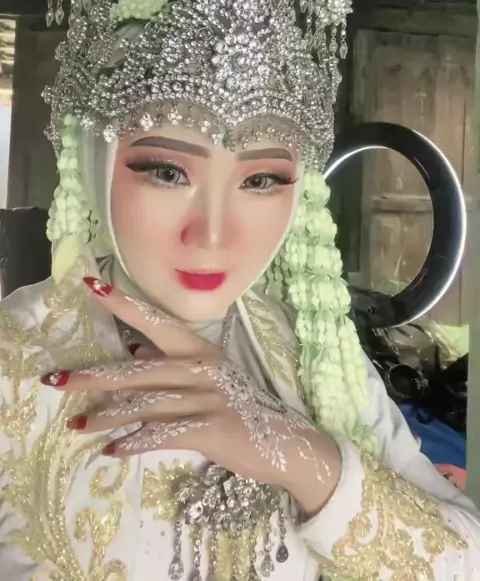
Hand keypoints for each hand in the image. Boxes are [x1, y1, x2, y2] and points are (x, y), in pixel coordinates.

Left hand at [41, 278, 340, 514]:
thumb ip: (172, 364)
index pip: (155, 321)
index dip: (122, 305)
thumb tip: (133, 355)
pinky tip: (112, 451)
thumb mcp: (209, 378)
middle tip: (56, 379)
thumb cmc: (241, 408)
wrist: (283, 442)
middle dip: (93, 375)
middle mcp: (201, 367)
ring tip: (78, 425)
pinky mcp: (210, 429)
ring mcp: (206, 397)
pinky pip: (162, 434)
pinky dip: (134, 444)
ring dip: (107, 417)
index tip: (90, 286)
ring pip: (144, 404)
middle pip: (136, 370)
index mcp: (199, 349)